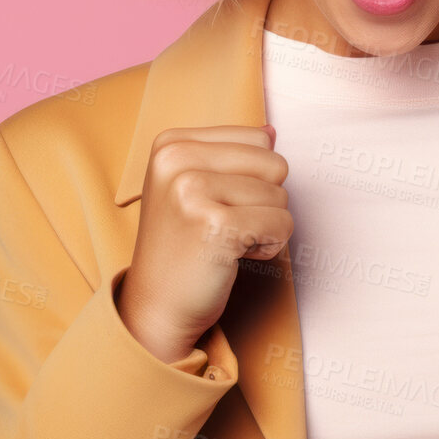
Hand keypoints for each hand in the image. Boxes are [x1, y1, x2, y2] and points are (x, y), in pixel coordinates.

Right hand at [116, 124, 292, 363]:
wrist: (157, 307)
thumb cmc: (182, 248)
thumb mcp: (193, 188)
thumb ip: (231, 155)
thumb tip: (271, 130)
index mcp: (171, 143)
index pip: (259, 138)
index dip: (252, 178)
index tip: (215, 204)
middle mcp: (177, 160)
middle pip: (274, 165)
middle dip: (263, 201)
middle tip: (223, 227)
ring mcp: (192, 191)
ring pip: (281, 196)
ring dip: (264, 227)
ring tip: (225, 243)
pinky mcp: (215, 225)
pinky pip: (282, 224)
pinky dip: (269, 246)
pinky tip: (234, 257)